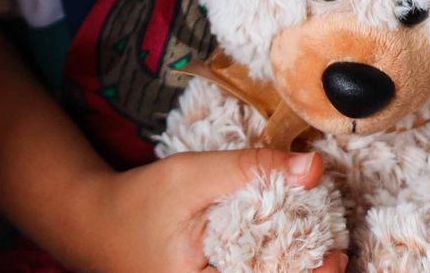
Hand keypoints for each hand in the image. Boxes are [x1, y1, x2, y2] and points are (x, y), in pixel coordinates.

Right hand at [67, 148, 345, 272]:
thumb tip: (313, 168)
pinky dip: (272, 268)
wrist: (94, 224)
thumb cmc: (139, 202)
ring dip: (292, 270)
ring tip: (322, 257)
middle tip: (335, 255)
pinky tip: (290, 258)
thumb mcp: (191, 176)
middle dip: (306, 272)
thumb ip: (249, 169)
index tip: (334, 255)